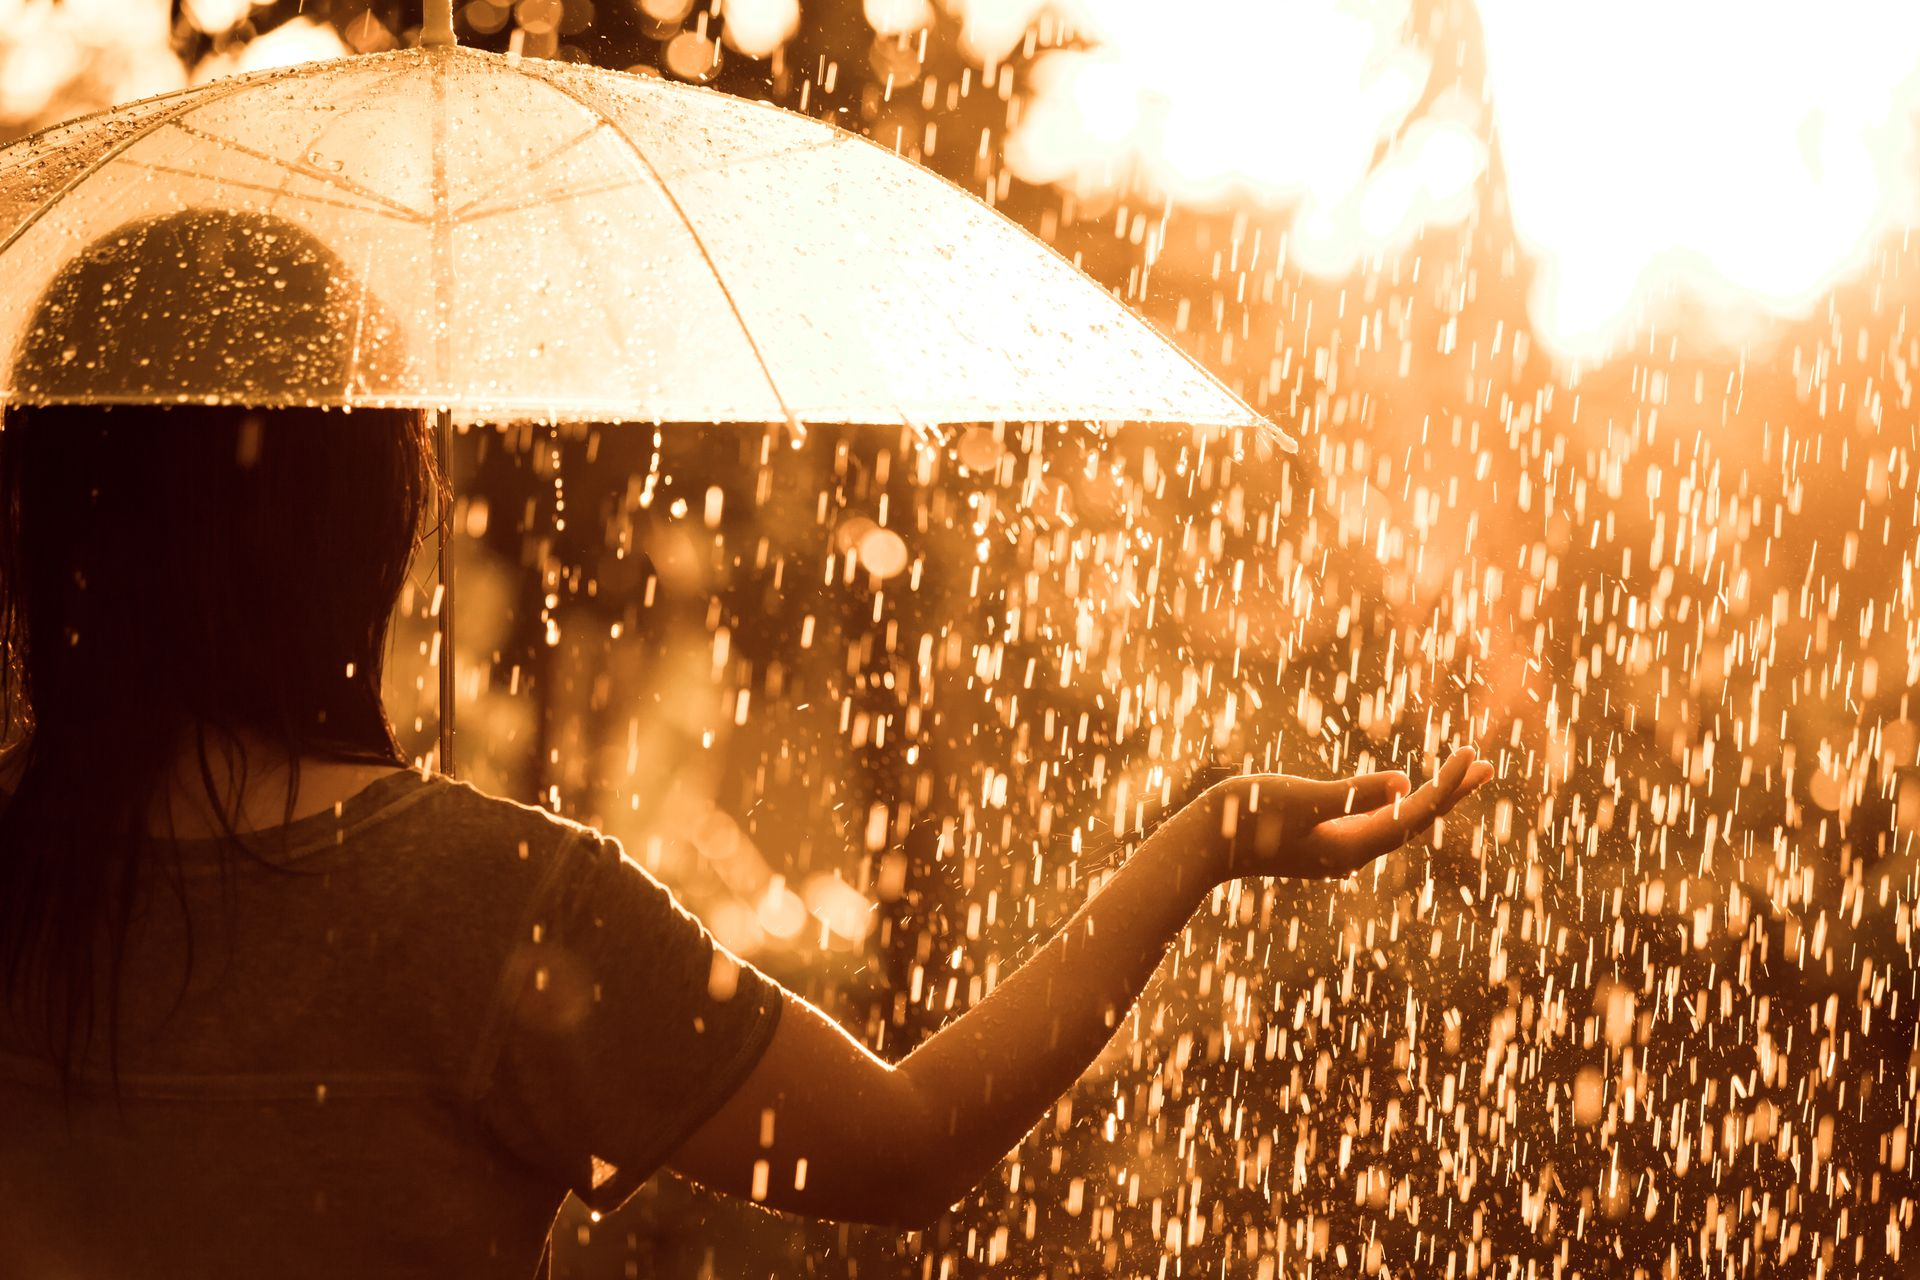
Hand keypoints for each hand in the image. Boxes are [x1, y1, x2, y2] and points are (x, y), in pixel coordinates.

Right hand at [1182, 747, 1495, 883]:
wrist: (1205, 844)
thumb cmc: (1249, 817)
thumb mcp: (1303, 799)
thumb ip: (1351, 793)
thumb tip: (1400, 783)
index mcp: (1353, 846)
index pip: (1415, 814)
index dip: (1448, 785)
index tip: (1471, 753)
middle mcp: (1353, 853)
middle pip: (1415, 820)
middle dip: (1452, 792)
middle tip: (1487, 765)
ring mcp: (1338, 849)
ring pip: (1397, 821)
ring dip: (1430, 795)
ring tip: (1459, 772)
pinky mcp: (1322, 841)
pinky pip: (1374, 822)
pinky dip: (1397, 802)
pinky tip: (1399, 791)